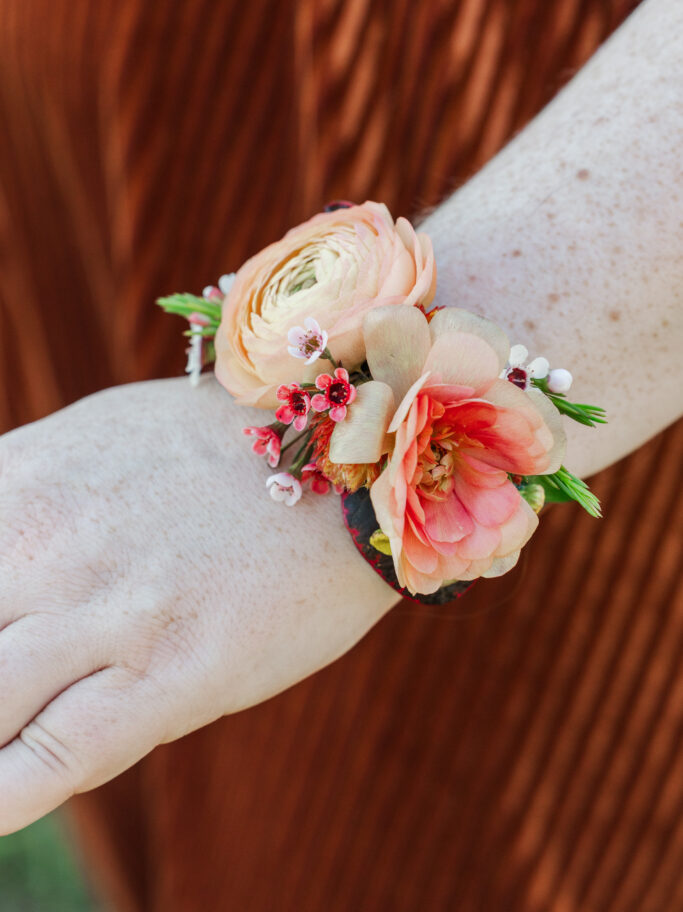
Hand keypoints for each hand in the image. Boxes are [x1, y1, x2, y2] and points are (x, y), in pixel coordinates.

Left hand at [0, 376, 396, 833]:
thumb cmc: (217, 449)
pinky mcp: (171, 675)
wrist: (344, 467)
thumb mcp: (93, 439)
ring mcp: (106, 612)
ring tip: (4, 727)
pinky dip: (3, 795)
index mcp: (17, 482)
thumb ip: (18, 495)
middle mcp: (45, 544)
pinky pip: (53, 760)